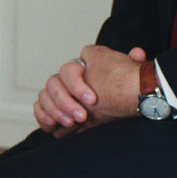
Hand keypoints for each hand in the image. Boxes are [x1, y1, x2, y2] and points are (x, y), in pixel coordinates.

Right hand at [33, 46, 147, 134]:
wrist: (129, 105)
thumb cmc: (127, 89)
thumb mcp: (131, 74)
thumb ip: (132, 61)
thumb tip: (137, 52)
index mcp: (83, 67)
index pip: (68, 69)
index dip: (77, 85)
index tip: (92, 100)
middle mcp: (68, 79)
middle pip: (53, 83)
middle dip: (65, 101)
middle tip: (81, 116)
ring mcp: (61, 94)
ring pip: (44, 95)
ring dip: (54, 110)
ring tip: (69, 123)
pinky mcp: (56, 110)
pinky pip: (39, 108)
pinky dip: (42, 115)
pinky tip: (53, 125)